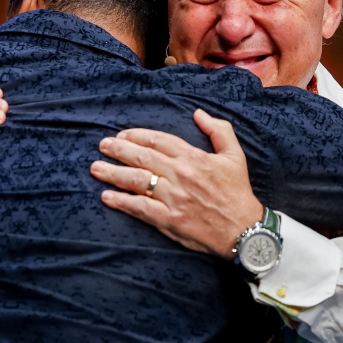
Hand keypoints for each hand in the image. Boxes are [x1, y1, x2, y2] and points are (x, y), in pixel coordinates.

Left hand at [90, 109, 263, 257]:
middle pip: (142, 157)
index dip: (137, 136)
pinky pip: (140, 208)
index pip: (158, 140)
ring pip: (137, 181)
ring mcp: (174, 198)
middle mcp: (181, 175)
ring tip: (96, 168)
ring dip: (113, 173)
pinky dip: (122, 202)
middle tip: (102, 146)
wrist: (245, 230)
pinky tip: (107, 197)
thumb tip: (198, 113)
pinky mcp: (170, 219)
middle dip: (118, 150)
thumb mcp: (235, 155)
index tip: (121, 135)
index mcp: (194, 158)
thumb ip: (219, 130)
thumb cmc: (238, 192)